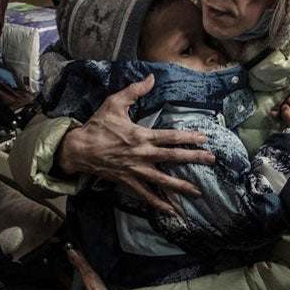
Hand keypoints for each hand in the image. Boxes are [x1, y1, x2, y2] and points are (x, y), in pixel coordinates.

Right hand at [55, 74, 215, 216]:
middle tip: (211, 161)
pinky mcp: (128, 182)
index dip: (189, 137)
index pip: (171, 136)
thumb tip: (151, 77)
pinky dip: (159, 204)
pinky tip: (171, 211)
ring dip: (182, 186)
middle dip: (194, 158)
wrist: (78, 149)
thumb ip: (134, 91)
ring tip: (198, 192)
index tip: (204, 139)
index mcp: (141, 135)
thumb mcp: (114, 103)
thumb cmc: (97, 126)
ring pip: (163, 180)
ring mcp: (136, 170)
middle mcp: (142, 154)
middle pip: (173, 157)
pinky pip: (146, 195)